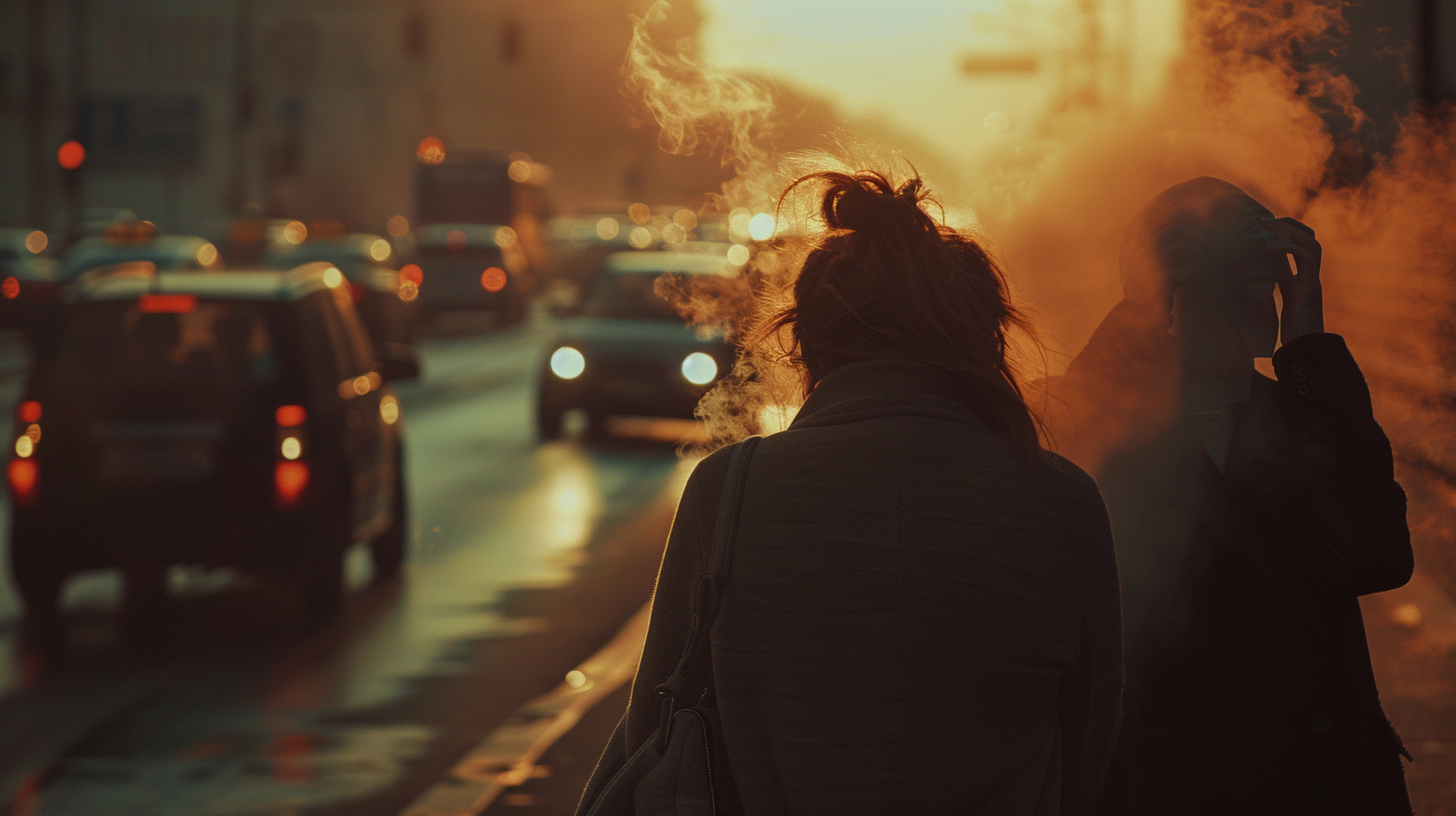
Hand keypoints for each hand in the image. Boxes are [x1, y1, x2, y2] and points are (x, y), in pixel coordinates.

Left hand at [1263, 217, 1322, 343]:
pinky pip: (1307, 261)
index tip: (1264, 226)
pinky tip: (1272, 245)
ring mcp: (1312, 284)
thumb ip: (1272, 292)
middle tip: (1266, 220)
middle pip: (1310, 241)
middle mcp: (1310, 279)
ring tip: (1269, 227)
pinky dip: (1291, 249)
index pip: (1301, 249)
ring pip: (1312, 247)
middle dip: (1291, 226)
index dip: (1286, 234)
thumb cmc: (1290, 335)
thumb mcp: (1277, 307)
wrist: (1305, 353)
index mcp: (1302, 281)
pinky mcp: (1310, 291)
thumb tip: (1247, 284)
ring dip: (1292, 233)